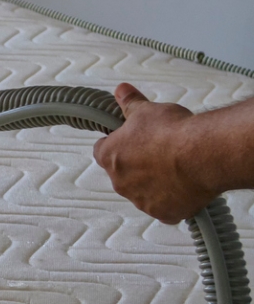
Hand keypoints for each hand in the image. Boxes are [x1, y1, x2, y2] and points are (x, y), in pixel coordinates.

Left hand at [92, 83, 215, 223]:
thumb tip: (121, 90)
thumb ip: (130, 103)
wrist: (202, 155)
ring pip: (143, 192)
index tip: (131, 140)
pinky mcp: (164, 213)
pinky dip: (172, 200)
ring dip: (155, 183)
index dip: (117, 144)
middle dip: (138, 165)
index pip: (102, 151)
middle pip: (123, 174)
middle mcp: (120, 182)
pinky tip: (185, 187)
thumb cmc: (173, 132)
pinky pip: (164, 209)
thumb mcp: (147, 110)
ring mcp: (142, 200)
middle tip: (160, 152)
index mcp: (110, 157)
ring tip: (177, 167)